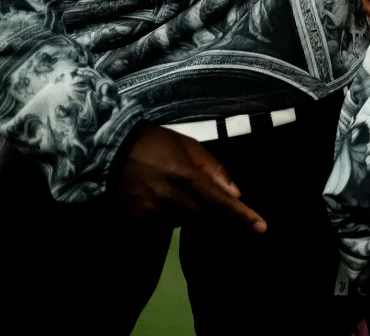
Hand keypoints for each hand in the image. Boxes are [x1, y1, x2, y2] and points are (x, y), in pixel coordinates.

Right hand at [115, 125, 266, 232]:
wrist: (108, 150)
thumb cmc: (154, 142)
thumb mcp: (188, 145)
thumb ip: (213, 169)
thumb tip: (235, 194)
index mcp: (185, 177)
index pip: (220, 203)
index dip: (241, 217)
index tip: (261, 228)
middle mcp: (170, 199)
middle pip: (205, 218)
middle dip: (218, 215)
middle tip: (222, 206)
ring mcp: (151, 213)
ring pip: (184, 222)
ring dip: (192, 212)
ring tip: (179, 190)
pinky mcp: (136, 221)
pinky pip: (163, 225)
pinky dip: (171, 215)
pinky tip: (162, 197)